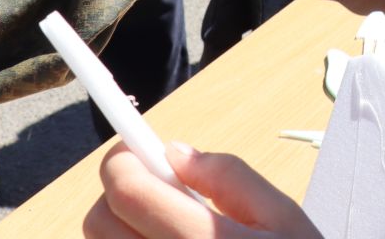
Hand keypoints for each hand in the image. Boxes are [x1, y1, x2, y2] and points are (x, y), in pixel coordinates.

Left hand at [82, 140, 320, 238]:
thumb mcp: (285, 220)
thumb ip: (231, 178)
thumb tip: (176, 155)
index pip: (127, 192)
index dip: (123, 161)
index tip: (133, 153)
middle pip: (99, 222)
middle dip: (120, 195)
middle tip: (157, 193)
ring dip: (123, 231)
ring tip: (170, 234)